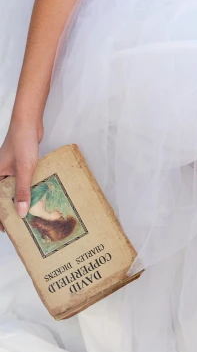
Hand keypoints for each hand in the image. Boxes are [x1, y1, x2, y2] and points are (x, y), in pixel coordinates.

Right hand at [0, 115, 42, 231]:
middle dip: (11, 208)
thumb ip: (22, 191)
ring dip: (21, 198)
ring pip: (14, 188)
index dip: (0, 215)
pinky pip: (22, 180)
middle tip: (20, 223)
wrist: (28, 122)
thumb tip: (20, 212)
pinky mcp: (20, 165)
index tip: (4, 229)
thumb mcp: (24, 170)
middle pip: (4, 196)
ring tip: (30, 212)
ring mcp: (10, 169)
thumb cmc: (22, 142)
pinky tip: (37, 194)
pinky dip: (28, 187)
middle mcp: (0, 173)